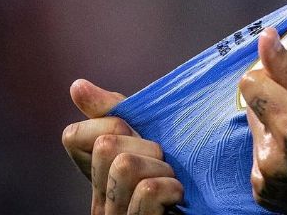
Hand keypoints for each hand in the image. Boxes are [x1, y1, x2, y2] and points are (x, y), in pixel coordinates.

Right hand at [62, 79, 183, 214]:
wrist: (213, 202)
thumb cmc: (184, 169)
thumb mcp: (150, 138)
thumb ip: (116, 114)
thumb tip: (77, 85)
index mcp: (100, 176)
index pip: (73, 135)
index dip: (111, 123)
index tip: (138, 135)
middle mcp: (100, 201)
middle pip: (105, 146)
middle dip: (145, 145)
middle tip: (163, 162)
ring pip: (124, 166)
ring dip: (161, 168)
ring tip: (171, 181)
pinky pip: (147, 190)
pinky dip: (170, 188)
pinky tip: (176, 199)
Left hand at [239, 28, 286, 214]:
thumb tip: (264, 38)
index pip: (251, 82)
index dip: (275, 76)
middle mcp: (270, 157)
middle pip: (253, 106)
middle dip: (278, 101)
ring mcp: (267, 180)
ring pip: (258, 130)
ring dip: (277, 126)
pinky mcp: (267, 194)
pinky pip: (261, 156)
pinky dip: (279, 150)